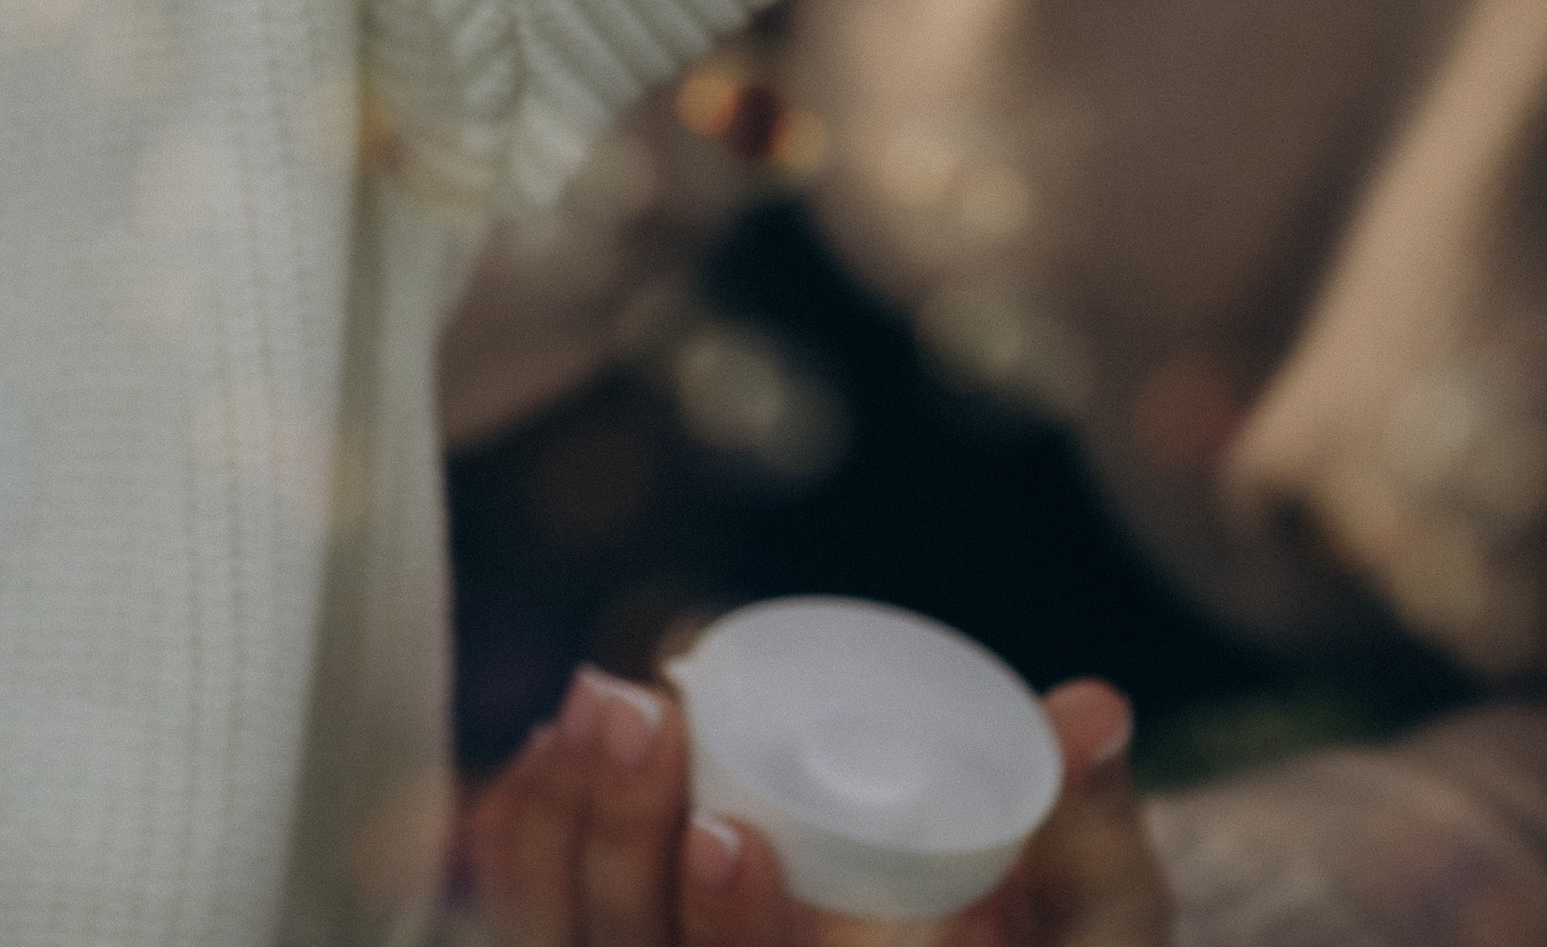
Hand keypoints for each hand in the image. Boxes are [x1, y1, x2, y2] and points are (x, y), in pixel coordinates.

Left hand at [466, 666, 1169, 946]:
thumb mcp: (1099, 930)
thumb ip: (1091, 837)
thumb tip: (1092, 710)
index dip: (743, 935)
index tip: (725, 831)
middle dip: (624, 855)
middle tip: (637, 711)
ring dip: (565, 839)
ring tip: (593, 703)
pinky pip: (544, 943)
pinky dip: (528, 860)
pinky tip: (542, 758)